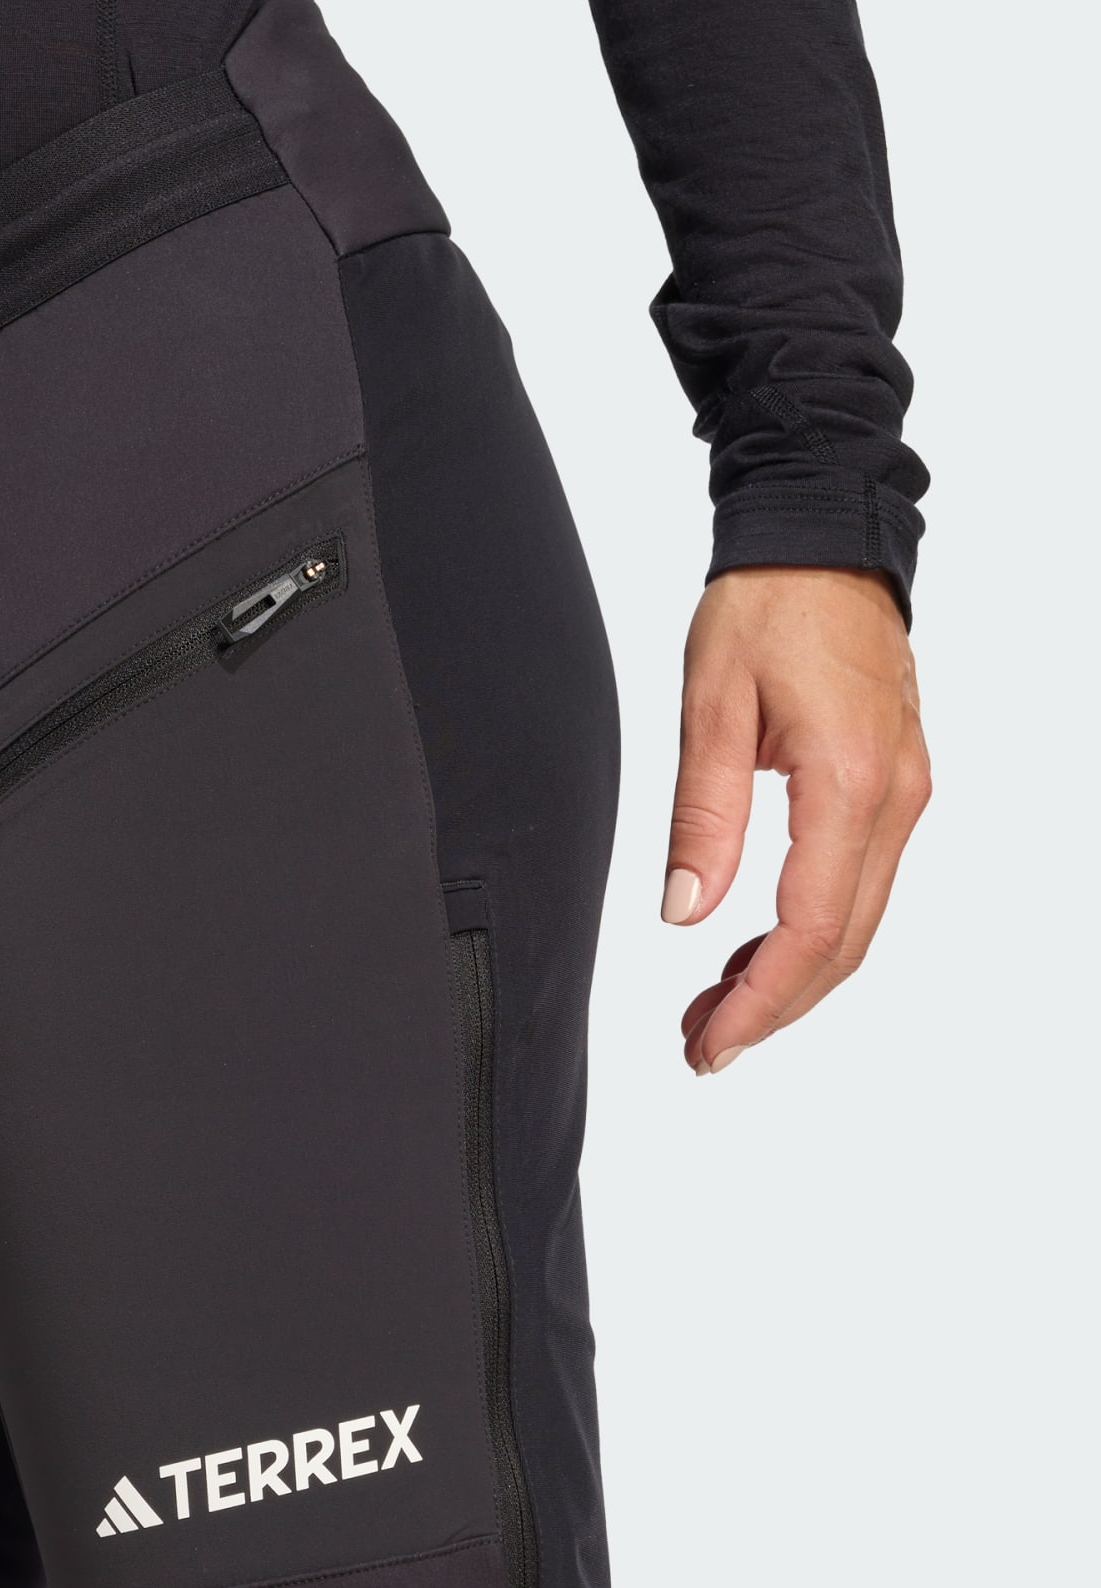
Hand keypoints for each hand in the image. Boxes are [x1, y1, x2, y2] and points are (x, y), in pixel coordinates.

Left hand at [661, 566, 930, 1073]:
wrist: (821, 540)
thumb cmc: (766, 608)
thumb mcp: (710, 709)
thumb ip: (701, 818)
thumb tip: (683, 912)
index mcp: (851, 782)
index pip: (811, 928)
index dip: (761, 1001)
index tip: (710, 1042)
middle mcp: (897, 797)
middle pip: (843, 943)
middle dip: (772, 1008)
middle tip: (702, 1047)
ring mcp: (904, 793)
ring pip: (853, 921)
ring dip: (787, 977)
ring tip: (711, 1011)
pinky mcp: (892, 786)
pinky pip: (855, 884)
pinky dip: (805, 932)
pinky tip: (749, 952)